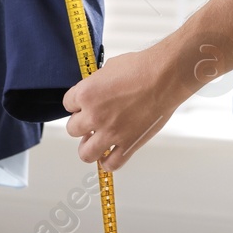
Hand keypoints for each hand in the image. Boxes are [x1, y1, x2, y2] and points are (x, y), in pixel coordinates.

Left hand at [62, 48, 191, 170]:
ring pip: (85, 153)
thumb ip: (97, 83)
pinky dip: (108, 162)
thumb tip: (96, 90)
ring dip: (88, 147)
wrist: (165, 77)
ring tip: (95, 141)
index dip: (76, 104)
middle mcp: (94, 116)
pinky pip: (111, 164)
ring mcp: (111, 133)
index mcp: (86, 94)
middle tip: (90, 121)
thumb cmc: (142, 68)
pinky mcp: (128, 144)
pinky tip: (110, 154)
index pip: (67, 104)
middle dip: (81, 124)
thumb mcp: (109, 68)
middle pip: (72, 129)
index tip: (84, 105)